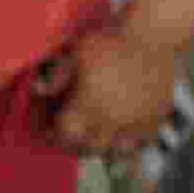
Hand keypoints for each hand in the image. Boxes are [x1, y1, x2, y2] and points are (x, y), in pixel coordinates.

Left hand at [36, 26, 178, 157]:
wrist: (152, 38)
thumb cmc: (109, 42)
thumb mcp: (76, 53)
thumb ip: (57, 76)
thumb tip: (38, 91)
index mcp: (90, 106)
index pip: (67, 135)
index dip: (54, 135)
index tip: (47, 132)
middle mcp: (113, 123)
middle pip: (89, 149)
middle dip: (75, 145)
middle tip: (68, 135)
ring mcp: (137, 126)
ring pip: (116, 154)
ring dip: (101, 149)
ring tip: (93, 137)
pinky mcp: (155, 124)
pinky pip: (139, 147)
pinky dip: (127, 148)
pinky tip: (118, 137)